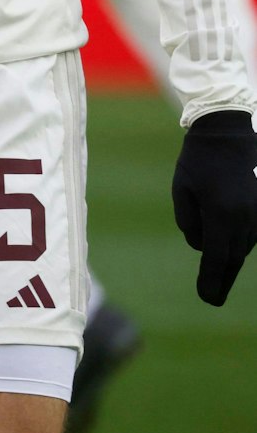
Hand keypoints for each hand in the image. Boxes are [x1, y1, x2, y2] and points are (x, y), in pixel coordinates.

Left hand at [172, 109, 256, 304]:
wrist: (228, 133)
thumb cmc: (198, 160)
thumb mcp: (182, 190)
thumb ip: (190, 222)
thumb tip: (201, 248)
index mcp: (222, 214)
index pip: (216, 257)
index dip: (211, 280)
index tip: (206, 299)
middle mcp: (245, 218)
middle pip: (233, 258)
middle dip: (221, 280)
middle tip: (211, 298)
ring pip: (243, 248)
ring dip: (229, 262)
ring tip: (216, 279)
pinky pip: (251, 235)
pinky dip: (238, 245)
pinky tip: (227, 253)